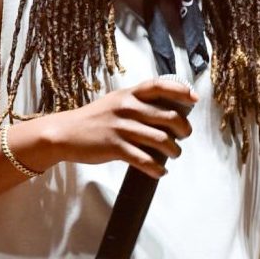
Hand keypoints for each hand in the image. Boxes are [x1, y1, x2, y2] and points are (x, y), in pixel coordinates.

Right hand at [51, 78, 196, 177]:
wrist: (65, 133)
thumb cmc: (95, 118)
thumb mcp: (116, 101)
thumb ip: (138, 102)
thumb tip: (168, 110)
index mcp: (129, 94)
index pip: (159, 86)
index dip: (180, 91)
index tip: (194, 100)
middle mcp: (127, 107)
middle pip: (168, 116)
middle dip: (183, 129)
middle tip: (184, 136)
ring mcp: (121, 127)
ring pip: (160, 139)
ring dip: (173, 150)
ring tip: (174, 154)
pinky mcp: (114, 147)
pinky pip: (143, 159)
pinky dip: (156, 168)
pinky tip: (160, 172)